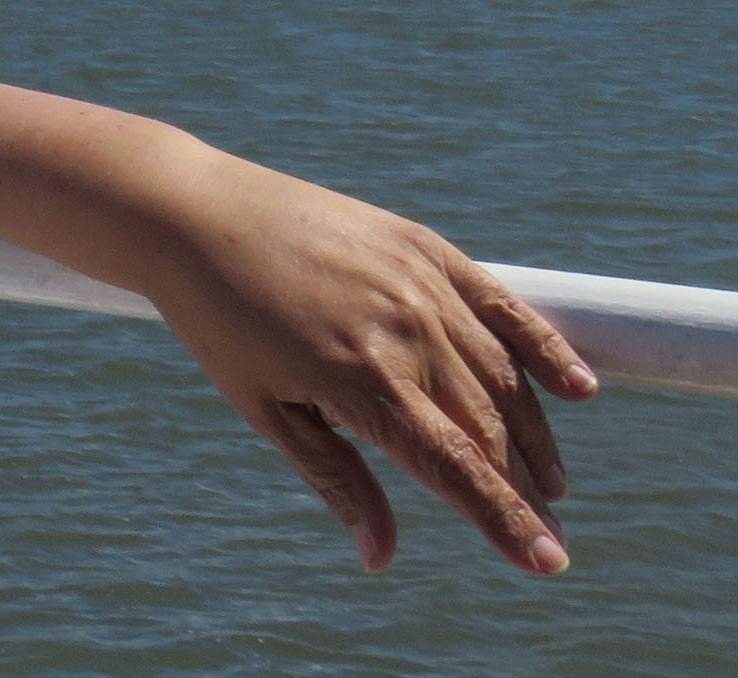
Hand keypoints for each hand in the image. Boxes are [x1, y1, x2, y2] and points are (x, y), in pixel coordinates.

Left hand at [135, 157, 596, 575]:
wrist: (196, 215)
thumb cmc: (221, 322)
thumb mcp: (268, 410)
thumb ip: (337, 480)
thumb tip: (380, 558)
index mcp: (364, 382)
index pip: (457, 468)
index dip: (505, 520)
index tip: (547, 561)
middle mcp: (406, 333)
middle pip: (486, 427)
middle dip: (520, 486)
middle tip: (545, 528)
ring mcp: (421, 286)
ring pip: (502, 374)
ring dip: (532, 433)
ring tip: (549, 481)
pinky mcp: (425, 248)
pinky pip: (503, 306)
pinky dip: (545, 348)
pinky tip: (579, 388)